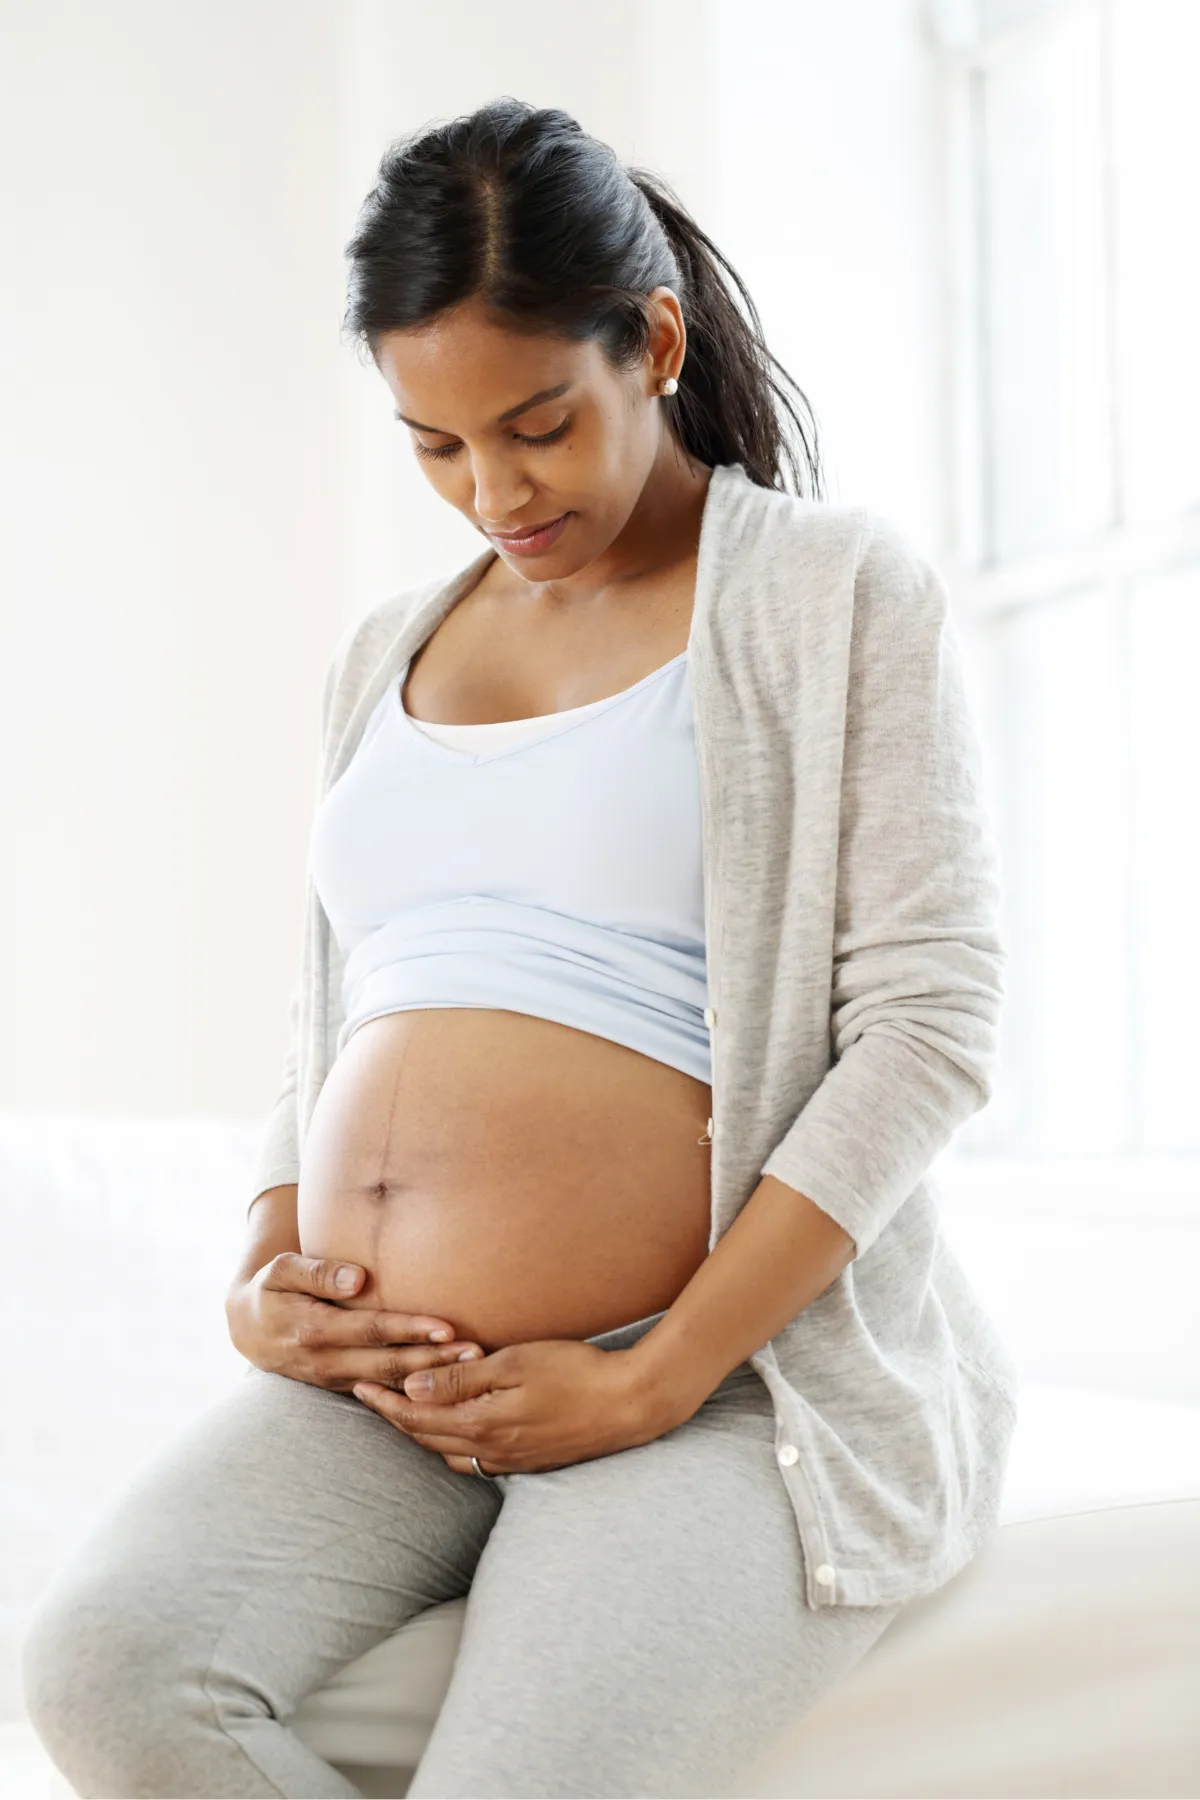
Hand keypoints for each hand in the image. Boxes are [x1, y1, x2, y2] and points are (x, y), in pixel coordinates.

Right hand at [225, 1253, 484, 1392]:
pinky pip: (382, 1394)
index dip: (409, 1330)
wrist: (247, 1329)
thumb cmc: (271, 1290)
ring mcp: (335, 1379)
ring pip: (389, 1383)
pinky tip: (446, 1388)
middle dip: (433, 1360)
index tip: (446, 1326)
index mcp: (314, 1330)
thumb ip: (317, 1271)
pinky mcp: (342, 1387)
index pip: (371, 1330)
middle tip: (475, 1352)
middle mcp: (326, 1362)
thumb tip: (357, 1278)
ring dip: (430, 1378)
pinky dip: (413, 1392)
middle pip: (389, 1364)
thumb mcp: (281, 1271)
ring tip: (472, 1369)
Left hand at [350, 1336, 668, 1475]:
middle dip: (395, 1418)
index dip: (384, 1403)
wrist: (632, 1404)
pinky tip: (457, 1430)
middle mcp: (492, 1452)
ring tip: (406, 1414)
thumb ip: (460, 1377)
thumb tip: (411, 1386)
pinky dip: (454, 1445)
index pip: (416, 1418)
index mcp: (481, 1426)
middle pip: (427, 1439)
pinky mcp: (532, 1462)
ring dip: (423, 1435)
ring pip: (451, 1454)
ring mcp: (513, 1461)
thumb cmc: (575, 1372)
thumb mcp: (513, 1363)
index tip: (358, 1385)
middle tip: (370, 1396)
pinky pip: (478, 1460)